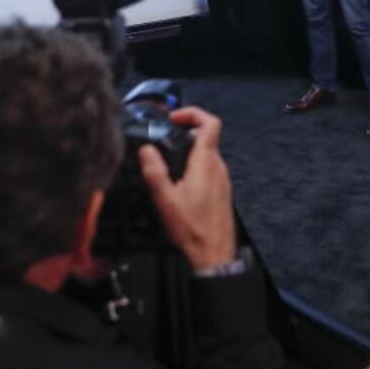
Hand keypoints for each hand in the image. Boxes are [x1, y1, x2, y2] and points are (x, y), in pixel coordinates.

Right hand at [138, 106, 236, 271]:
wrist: (214, 255)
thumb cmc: (193, 230)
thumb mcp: (165, 199)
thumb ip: (154, 171)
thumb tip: (146, 150)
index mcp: (206, 163)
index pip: (210, 123)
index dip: (193, 113)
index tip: (174, 118)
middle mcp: (218, 167)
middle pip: (206, 138)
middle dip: (185, 133)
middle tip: (165, 138)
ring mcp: (222, 180)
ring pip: (207, 154)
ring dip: (189, 151)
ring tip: (168, 161)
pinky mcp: (222, 191)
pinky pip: (209, 170)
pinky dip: (194, 167)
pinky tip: (179, 183)